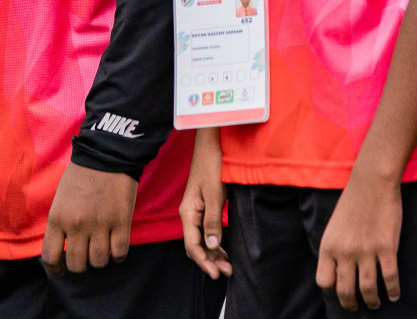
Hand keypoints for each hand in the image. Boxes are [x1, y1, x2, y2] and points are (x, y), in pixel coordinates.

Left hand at [41, 162, 137, 274]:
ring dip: (100, 260)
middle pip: (77, 265)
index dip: (55, 269)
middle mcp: (77, 225)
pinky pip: (119, 254)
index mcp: (57, 218)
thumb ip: (60, 224)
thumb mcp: (60, 199)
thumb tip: (63, 250)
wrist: (106, 154)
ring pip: (99, 262)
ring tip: (102, 249)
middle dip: (81, 265)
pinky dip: (118, 256)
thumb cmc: (80, 176)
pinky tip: (115, 248)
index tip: (61, 269)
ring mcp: (100, 225)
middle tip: (86, 255)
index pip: (50, 257)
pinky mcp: (121, 223)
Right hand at [181, 128, 231, 278]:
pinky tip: (224, 250)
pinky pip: (206, 231)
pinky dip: (214, 243)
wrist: (212, 144)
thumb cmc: (212, 165)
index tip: (216, 273)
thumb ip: (212, 221)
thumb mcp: (215, 194)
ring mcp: (196, 211)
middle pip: (195, 246)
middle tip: (227, 272)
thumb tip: (212, 246)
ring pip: (201, 240)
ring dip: (213, 253)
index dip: (203, 261)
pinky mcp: (204, 207)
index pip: (192, 245)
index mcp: (188, 212)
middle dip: (209, 261)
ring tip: (228, 266)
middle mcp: (189, 214)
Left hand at [316, 171, 402, 310]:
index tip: (341, 290)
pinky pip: (390, 278)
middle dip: (351, 304)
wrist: (371, 183)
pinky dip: (392, 291)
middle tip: (357, 306)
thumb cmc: (352, 203)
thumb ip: (335, 248)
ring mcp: (366, 251)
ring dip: (373, 301)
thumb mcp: (334, 226)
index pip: (324, 281)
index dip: (333, 290)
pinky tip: (394, 295)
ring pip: (368, 290)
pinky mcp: (386, 248)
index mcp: (328, 246)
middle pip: (345, 291)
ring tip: (376, 303)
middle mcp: (344, 252)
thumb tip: (339, 271)